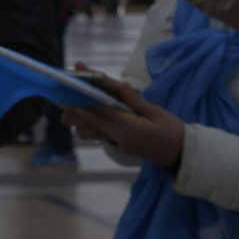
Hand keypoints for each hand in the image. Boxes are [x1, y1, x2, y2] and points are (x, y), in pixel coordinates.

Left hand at [59, 65, 184, 170]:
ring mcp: (117, 143)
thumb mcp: (156, 112)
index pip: (100, 108)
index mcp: (128, 127)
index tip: (70, 84)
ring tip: (67, 104)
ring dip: (78, 119)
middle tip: (58, 94)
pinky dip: (88, 126)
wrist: (180, 154)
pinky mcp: (117, 145)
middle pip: (88, 121)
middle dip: (72, 107)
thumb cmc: (172, 130)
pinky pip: (97, 136)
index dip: (83, 95)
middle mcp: (118, 137)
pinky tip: (83, 116)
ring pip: (88, 132)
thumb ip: (135, 100)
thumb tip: (118, 84)